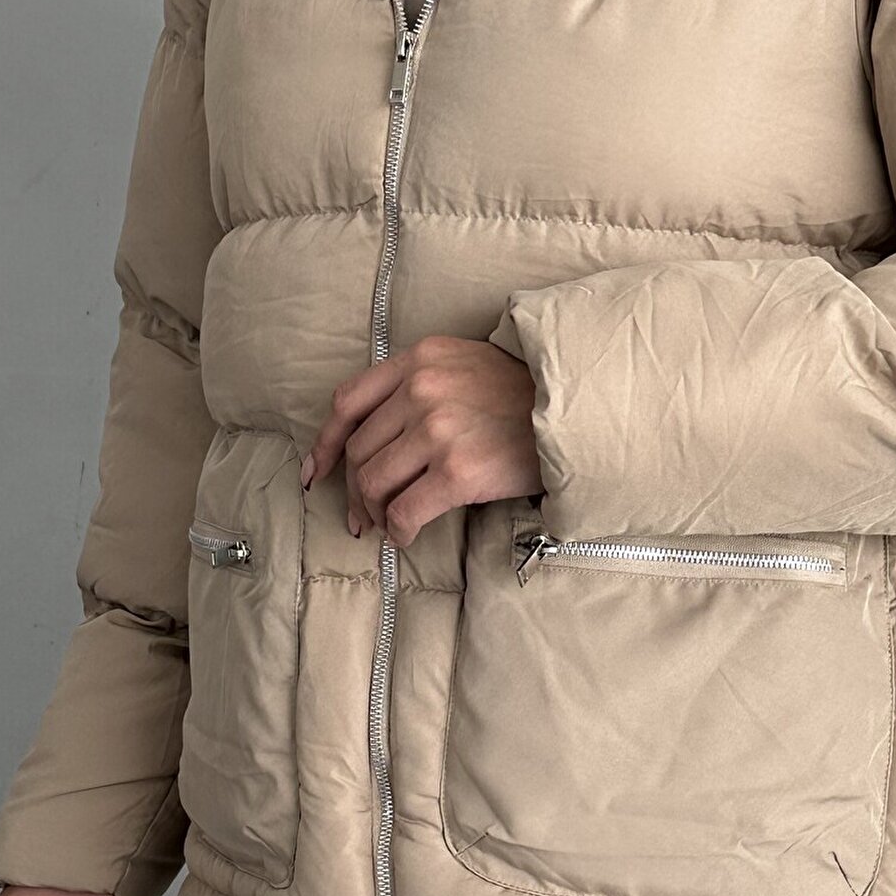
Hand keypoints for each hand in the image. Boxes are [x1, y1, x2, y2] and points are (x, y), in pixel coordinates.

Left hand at [301, 334, 543, 548]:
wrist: (577, 410)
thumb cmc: (523, 395)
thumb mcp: (464, 365)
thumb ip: (420, 384)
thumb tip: (377, 439)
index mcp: (419, 360)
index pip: (348, 402)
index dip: (327, 443)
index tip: (318, 471)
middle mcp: (422, 390)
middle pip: (361, 451)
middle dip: (355, 491)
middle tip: (363, 516)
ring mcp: (439, 431)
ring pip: (375, 483)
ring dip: (375, 513)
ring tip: (387, 525)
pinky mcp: (458, 472)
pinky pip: (405, 511)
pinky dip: (398, 530)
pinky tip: (406, 535)